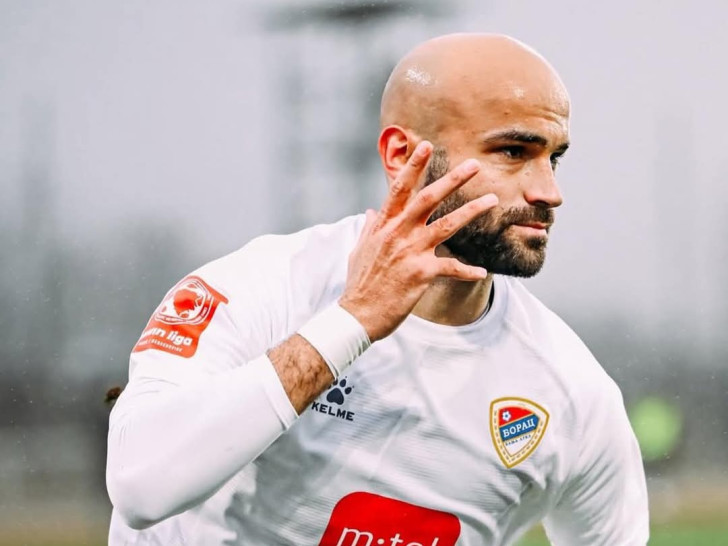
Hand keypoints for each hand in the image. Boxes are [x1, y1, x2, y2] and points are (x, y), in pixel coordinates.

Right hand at [339, 141, 497, 341]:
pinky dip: (467, 270)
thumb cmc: (359, 284)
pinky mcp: (420, 274)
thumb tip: (371, 212)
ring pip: (446, 225)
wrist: (356, 315)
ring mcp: (410, 252)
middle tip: (473, 164)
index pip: (399, 188)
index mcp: (384, 226)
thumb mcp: (358, 251)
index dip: (413, 166)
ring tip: (492, 199)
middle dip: (452, 179)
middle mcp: (398, 234)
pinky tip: (482, 270)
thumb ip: (368, 229)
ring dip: (471, 210)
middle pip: (428, 198)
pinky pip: (450, 268)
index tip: (425, 146)